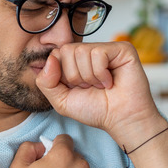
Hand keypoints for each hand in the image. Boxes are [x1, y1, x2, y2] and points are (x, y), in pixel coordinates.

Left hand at [35, 42, 163, 145]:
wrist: (120, 119)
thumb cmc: (96, 110)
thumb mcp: (61, 101)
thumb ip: (46, 82)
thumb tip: (51, 59)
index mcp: (75, 60)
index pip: (56, 55)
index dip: (62, 76)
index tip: (77, 88)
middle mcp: (90, 51)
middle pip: (67, 51)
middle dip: (75, 77)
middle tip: (91, 87)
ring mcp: (106, 48)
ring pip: (82, 52)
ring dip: (90, 77)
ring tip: (101, 85)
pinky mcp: (122, 49)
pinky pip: (98, 54)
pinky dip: (101, 74)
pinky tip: (110, 82)